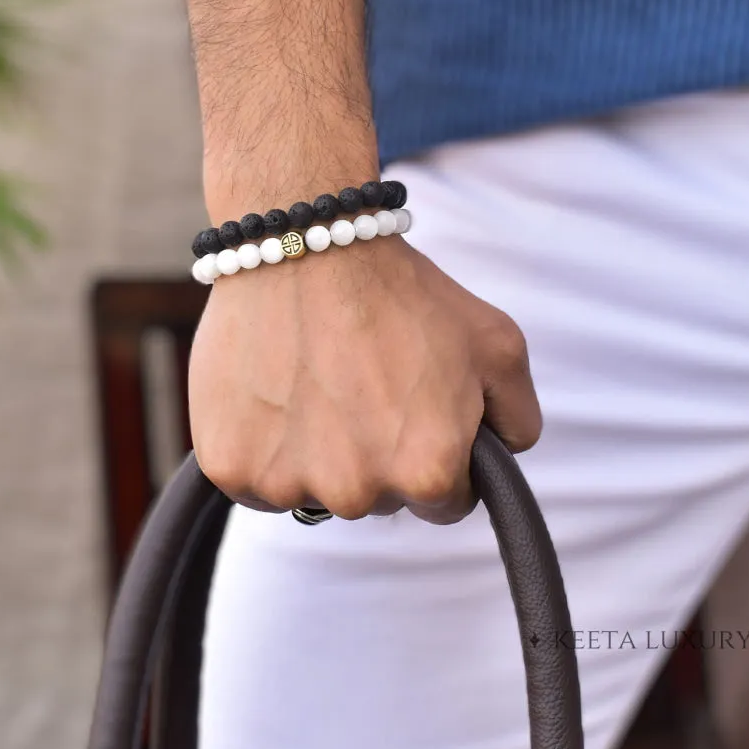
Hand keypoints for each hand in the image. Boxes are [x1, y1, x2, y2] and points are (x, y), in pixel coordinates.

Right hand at [188, 234, 541, 523]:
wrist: (304, 245)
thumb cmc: (401, 291)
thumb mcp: (498, 343)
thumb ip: (519, 417)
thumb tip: (502, 459)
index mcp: (427, 471)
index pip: (444, 503)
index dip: (436, 455)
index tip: (412, 412)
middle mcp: (357, 491)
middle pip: (376, 500)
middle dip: (375, 455)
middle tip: (359, 384)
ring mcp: (288, 483)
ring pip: (313, 492)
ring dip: (315, 454)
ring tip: (311, 382)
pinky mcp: (229, 466)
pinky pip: (255, 482)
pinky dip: (262, 449)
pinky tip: (272, 394)